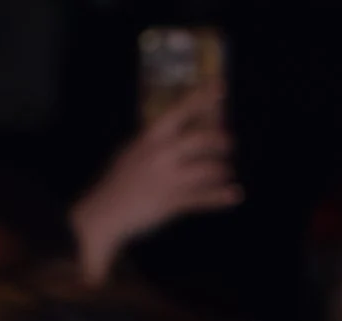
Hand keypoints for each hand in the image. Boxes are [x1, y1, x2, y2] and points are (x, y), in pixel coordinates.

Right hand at [68, 83, 240, 283]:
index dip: (202, 97)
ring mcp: (170, 178)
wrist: (105, 212)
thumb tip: (173, 128)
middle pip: (201, 139)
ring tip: (226, 170)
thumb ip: (153, 139)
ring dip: (221, 169)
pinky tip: (236, 194)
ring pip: (207, 169)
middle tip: (229, 142)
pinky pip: (204, 198)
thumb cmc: (116, 180)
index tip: (220, 87)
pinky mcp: (174, 202)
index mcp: (150, 137)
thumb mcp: (131, 150)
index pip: (181, 110)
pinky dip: (221, 197)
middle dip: (220, 140)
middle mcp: (163, 154)